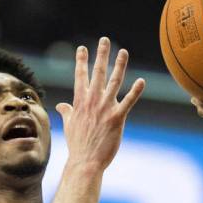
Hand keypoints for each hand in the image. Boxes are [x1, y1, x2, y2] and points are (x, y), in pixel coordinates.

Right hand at [56, 37, 144, 171]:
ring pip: (114, 82)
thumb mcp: (69, 125)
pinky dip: (135, 91)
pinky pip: (128, 102)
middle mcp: (92, 101)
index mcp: (80, 102)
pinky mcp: (117, 118)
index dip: (81, 61)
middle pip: (97, 73)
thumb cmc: (78, 145)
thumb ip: (67, 112)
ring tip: (124, 52)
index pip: (80, 76)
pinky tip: (142, 81)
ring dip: (119, 66)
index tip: (83, 48)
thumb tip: (61, 106)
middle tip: (104, 40)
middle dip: (101, 55)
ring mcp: (105, 109)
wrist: (85, 162)